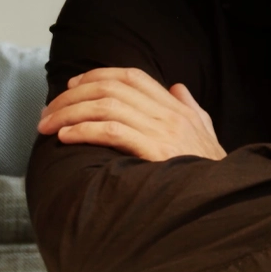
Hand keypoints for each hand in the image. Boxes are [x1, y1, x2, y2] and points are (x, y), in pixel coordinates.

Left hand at [37, 67, 226, 161]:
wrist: (222, 196)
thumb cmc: (210, 167)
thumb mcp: (205, 130)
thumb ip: (190, 107)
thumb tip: (177, 88)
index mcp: (177, 108)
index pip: (133, 77)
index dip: (99, 75)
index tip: (74, 85)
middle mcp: (169, 114)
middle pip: (113, 89)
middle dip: (74, 96)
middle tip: (49, 109)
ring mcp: (163, 131)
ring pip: (107, 107)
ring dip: (70, 113)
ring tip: (48, 126)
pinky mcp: (154, 152)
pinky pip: (111, 131)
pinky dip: (84, 130)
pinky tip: (66, 136)